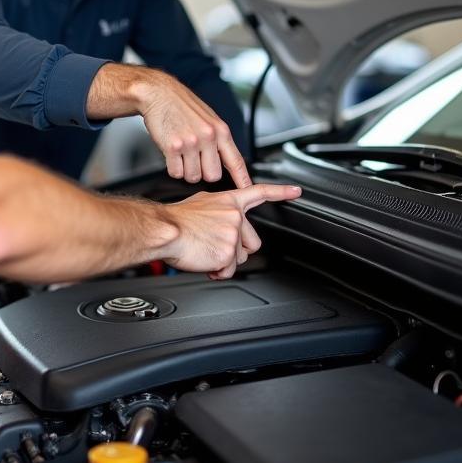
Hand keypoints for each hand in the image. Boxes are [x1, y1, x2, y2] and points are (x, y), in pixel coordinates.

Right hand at [137, 70, 250, 187]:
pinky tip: (171, 153)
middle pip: (213, 176)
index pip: (236, 160)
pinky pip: (176, 172)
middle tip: (194, 160)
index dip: (242, 178)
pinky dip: (172, 167)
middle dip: (203, 172)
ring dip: (185, 170)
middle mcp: (208, 137)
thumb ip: (218, 139)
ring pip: (193, 177)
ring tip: (181, 153)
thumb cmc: (181, 105)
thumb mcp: (209, 118)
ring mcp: (191, 142)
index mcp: (220, 130)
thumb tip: (225, 159)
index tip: (247, 189)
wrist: (159, 93)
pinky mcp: (173, 146)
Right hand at [164, 182, 300, 278]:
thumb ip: (219, 212)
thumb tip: (222, 224)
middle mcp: (235, 215)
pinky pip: (228, 271)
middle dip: (237, 251)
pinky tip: (204, 260)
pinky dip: (216, 271)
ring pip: (239, 259)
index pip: (260, 193)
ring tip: (205, 251)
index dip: (281, 192)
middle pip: (252, 243)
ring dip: (224, 261)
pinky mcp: (229, 252)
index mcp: (228, 201)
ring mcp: (234, 233)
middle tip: (215, 246)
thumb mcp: (201, 205)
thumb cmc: (176, 220)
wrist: (165, 229)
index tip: (296, 191)